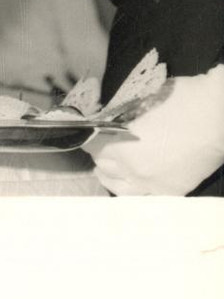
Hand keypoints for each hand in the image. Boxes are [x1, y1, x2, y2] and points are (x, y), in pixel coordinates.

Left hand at [86, 65, 223, 195]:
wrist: (218, 115)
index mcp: (121, 147)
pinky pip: (142, 198)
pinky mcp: (171, 192)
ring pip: (118, 187)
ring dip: (111, 174)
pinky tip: (131, 179)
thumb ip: (116, 116)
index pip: (90, 146)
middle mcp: (133, 172)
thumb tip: (101, 121)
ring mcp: (153, 186)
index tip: (89, 130)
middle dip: (99, 153)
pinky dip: (132, 188)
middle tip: (103, 142)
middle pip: (102, 166)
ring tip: (111, 165)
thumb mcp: (139, 101)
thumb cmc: (179, 100)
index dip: (88, 135)